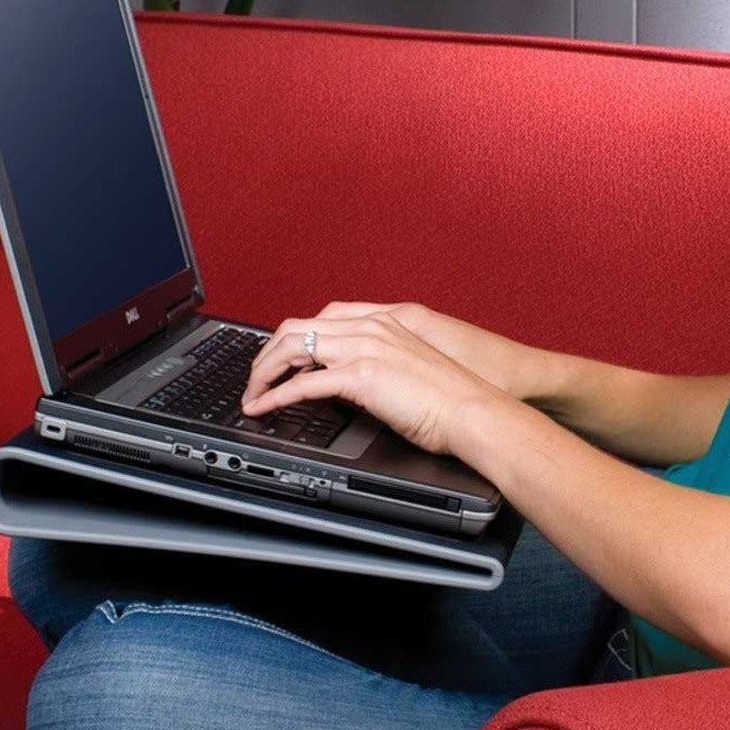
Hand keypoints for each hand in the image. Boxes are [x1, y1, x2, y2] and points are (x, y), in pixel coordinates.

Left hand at [268, 301, 544, 396]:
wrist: (477, 411)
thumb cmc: (457, 399)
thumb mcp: (416, 370)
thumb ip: (386, 366)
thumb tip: (361, 385)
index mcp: (387, 322)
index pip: (324, 318)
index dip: (294, 337)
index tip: (281, 358)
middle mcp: (372, 328)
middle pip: (297, 327)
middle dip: (267, 353)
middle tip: (256, 377)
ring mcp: (365, 349)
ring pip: (292, 348)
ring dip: (263, 372)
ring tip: (252, 393)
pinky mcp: (361, 377)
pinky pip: (303, 384)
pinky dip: (275, 396)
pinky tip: (263, 408)